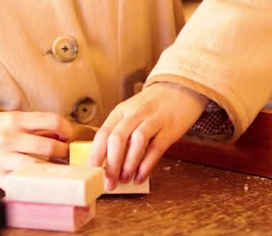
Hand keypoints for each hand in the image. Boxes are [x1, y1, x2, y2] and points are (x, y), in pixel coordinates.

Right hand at [0, 111, 72, 187]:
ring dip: (55, 170)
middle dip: (65, 152)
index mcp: (15, 120)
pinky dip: (35, 183)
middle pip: (49, 147)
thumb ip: (39, 126)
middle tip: (67, 155)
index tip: (67, 135)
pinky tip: (42, 180)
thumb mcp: (15, 119)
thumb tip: (64, 137)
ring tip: (59, 168)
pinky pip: (23, 183)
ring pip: (39, 167)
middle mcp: (8, 139)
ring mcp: (2, 159)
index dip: (66, 128)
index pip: (52, 120)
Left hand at [89, 83, 207, 190]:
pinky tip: (141, 176)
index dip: (95, 155)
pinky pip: (157, 148)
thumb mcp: (131, 112)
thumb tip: (109, 162)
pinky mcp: (170, 128)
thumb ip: (121, 132)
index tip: (90, 173)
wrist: (181, 88)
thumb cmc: (152, 106)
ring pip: (137, 142)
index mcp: (121, 111)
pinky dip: (147, 164)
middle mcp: (135, 113)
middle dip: (111, 164)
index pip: (103, 133)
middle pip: (117, 138)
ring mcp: (153, 119)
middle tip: (108, 183)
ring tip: (124, 180)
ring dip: (129, 164)